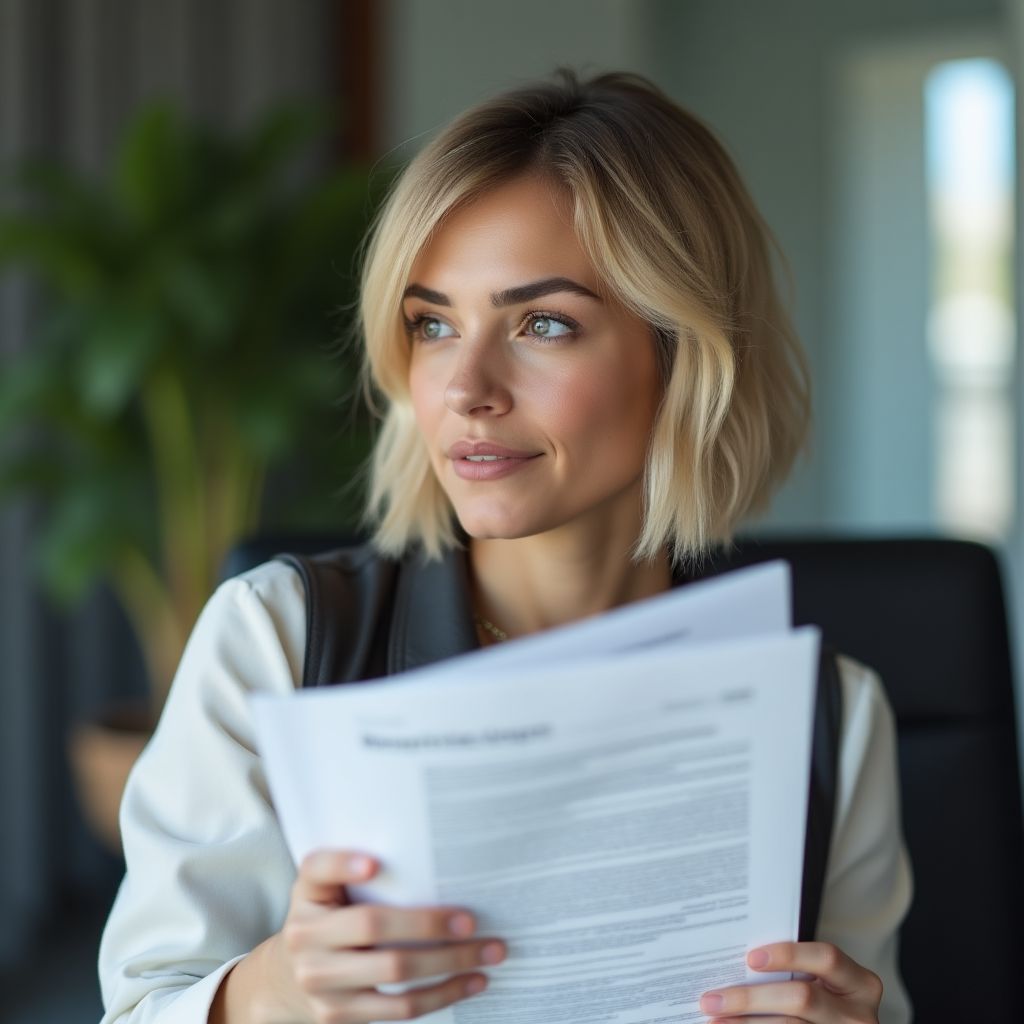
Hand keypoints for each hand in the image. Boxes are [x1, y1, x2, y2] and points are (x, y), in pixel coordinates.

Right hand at [269, 849, 505, 1022]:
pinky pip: (399, 1009)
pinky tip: (473, 981)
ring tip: (490, 952)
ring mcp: (321, 982)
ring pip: (394, 971)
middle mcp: (305, 938)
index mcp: (306, 896)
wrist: (285, 977)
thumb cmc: (324, 916)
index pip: (318, 871)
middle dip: (428, 923)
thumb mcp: (320, 887)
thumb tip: (413, 855)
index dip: (343, 865)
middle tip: (472, 920)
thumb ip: (348, 867)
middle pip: (372, 926)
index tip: (374, 863)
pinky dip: (442, 995)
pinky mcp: (339, 1015)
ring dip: (450, 963)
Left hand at [699, 942, 881, 1023]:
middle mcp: (860, 1015)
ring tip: (714, 1019)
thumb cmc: (823, 1002)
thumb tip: (735, 963)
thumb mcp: (822, 984)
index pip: (827, 958)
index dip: (790, 954)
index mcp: (860, 983)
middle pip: (802, 999)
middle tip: (711, 999)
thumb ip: (794, 972)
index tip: (750, 958)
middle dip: (750, 998)